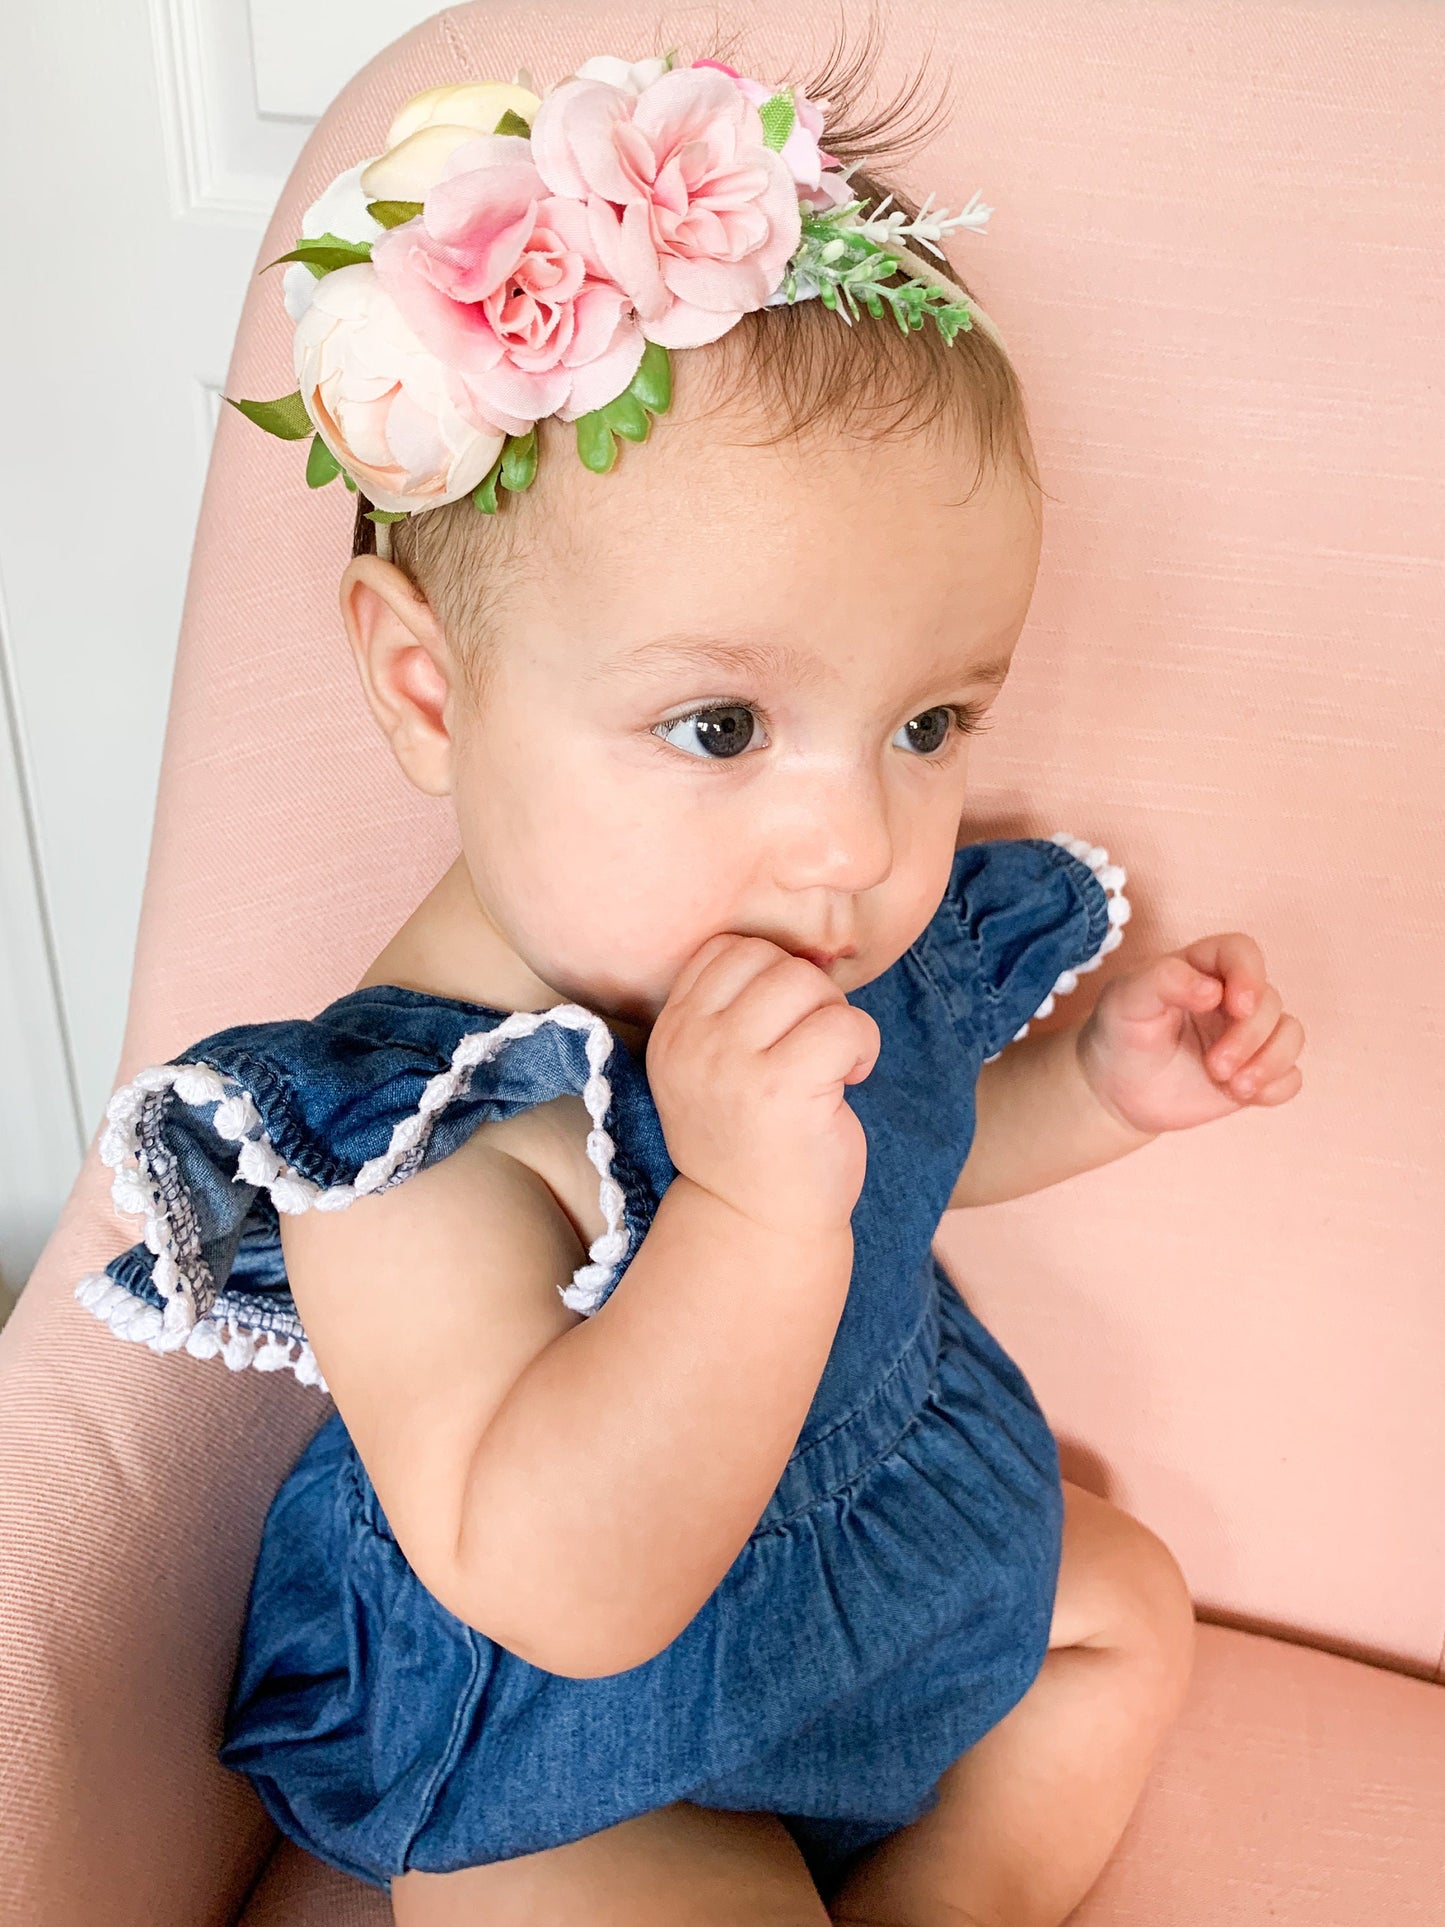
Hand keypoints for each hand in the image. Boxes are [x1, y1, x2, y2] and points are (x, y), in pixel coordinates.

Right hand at [646, 934, 880, 1238]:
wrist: (754, 1226)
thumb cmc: (752, 1141)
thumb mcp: (716, 1069)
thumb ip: (738, 1009)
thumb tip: (813, 950)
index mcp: (673, 1031)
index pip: (725, 949)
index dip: (771, 974)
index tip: (783, 1026)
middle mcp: (692, 1044)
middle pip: (771, 959)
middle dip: (811, 995)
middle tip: (815, 1048)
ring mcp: (733, 1066)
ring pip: (808, 983)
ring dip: (838, 1018)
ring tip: (832, 1063)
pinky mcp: (782, 1090)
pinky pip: (844, 1025)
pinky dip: (864, 1046)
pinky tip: (850, 1080)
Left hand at [1075, 932, 1304, 1135]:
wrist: (1116, 1090)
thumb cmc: (1120, 1033)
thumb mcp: (1125, 1000)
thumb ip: (1163, 981)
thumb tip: (1213, 989)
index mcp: (1202, 969)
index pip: (1242, 952)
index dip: (1250, 974)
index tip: (1236, 1006)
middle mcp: (1231, 998)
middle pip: (1270, 1001)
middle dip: (1249, 1037)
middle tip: (1215, 1066)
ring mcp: (1247, 1035)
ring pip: (1291, 1034)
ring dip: (1270, 1062)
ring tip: (1233, 1086)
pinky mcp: (1255, 1071)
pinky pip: (1291, 1076)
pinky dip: (1276, 1087)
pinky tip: (1243, 1095)